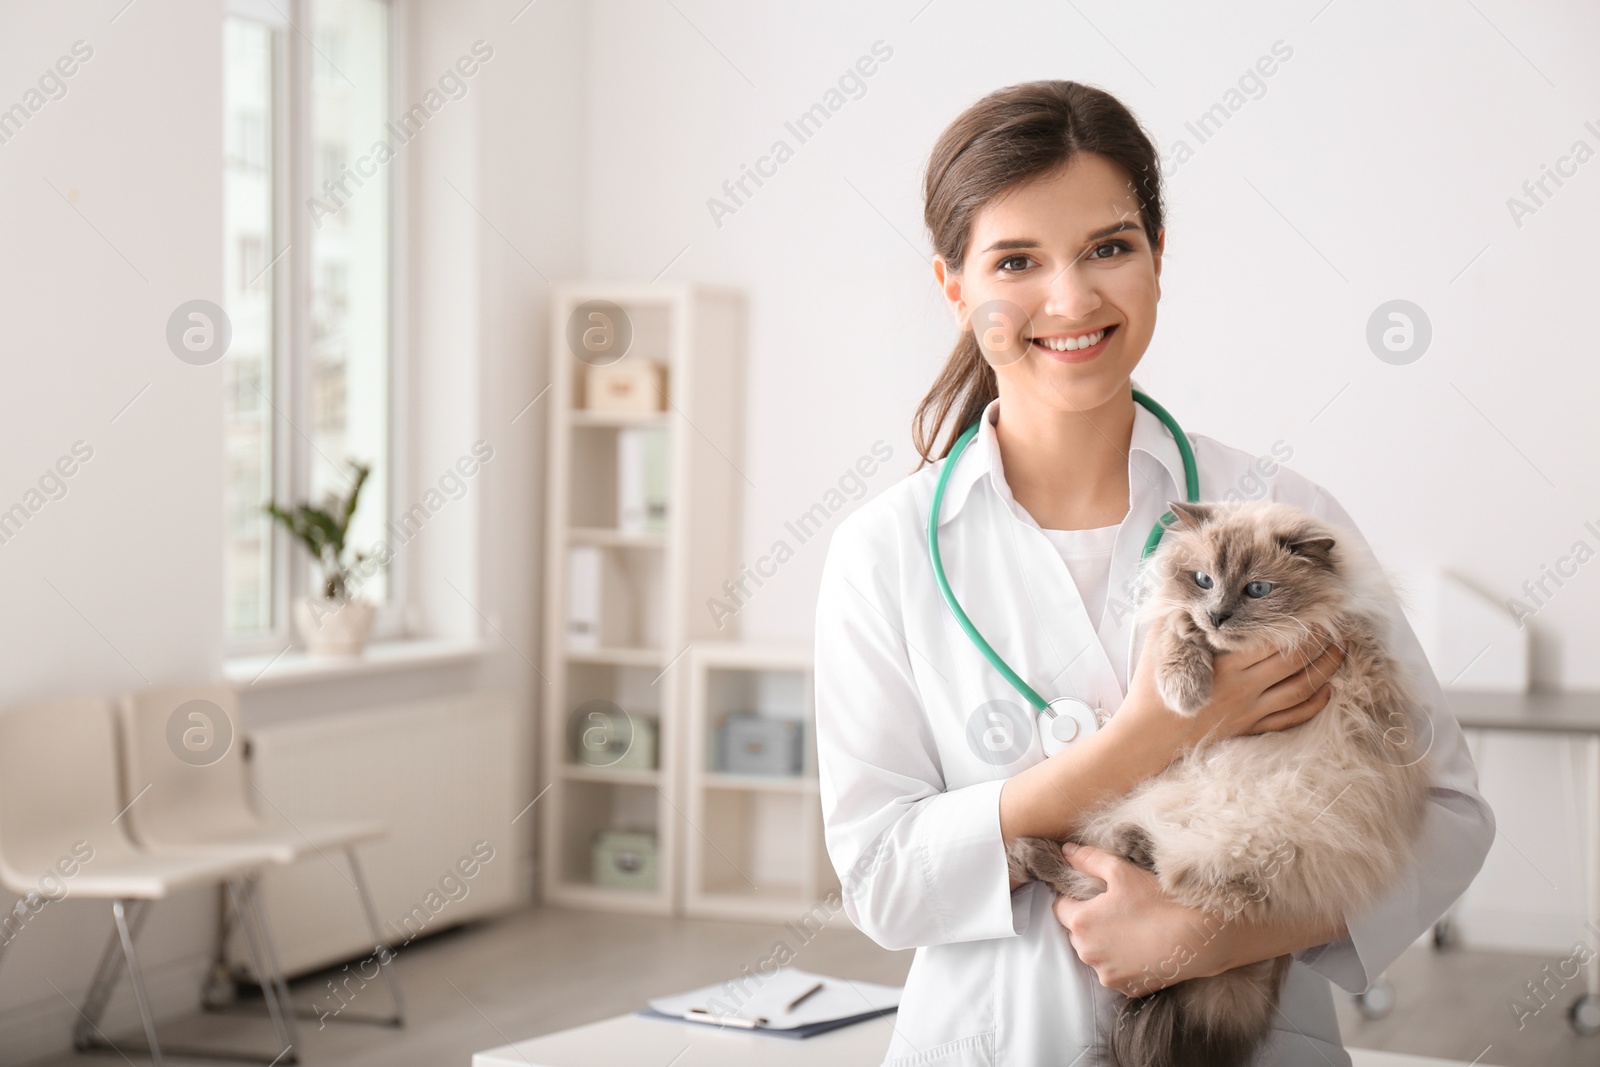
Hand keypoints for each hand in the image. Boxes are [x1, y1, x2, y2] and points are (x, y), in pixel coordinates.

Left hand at [1051, 841, 1227, 995]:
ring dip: (1105, 943)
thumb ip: (1089, 859)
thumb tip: (1067, 851)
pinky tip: (1142, 947)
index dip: (1075, 897)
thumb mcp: (1121, 870)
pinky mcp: (1127, 988)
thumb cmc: (1158, 901)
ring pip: (1096, 954)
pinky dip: (1124, 961)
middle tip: (1117, 909)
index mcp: (1081, 923)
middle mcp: (1088, 953)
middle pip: (1077, 932)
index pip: (1060, 907)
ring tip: (1132, 927)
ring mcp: (1107, 974)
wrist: (1198, 938)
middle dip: (1090, 920)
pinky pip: (1116, 971)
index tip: (1094, 894)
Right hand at [1126, 627, 1344, 751]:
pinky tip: (1326, 690)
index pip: (1274, 640)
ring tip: (1338, 650)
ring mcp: (1251, 711)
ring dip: (1326, 669)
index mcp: (1226, 664)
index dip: (1298, 624)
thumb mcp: (1160, 643)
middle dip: (1320, 642)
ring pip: (1302, 690)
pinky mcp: (1251, 727)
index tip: (1312, 607)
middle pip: (1295, 662)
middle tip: (1332, 624)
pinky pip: (1293, 718)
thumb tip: (1196, 589)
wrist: (1146, 737)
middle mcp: (1245, 688)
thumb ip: (1180, 615)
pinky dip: (1315, 703)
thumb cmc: (1150, 687)